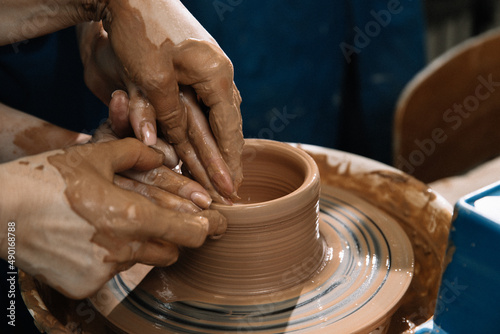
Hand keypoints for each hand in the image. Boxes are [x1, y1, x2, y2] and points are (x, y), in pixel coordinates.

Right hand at [0, 138, 225, 298]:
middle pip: (170, 251)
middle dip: (171, 236)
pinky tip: (85, 238)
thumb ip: (135, 153)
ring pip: (139, 260)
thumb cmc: (45, 180)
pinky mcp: (83, 287)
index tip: (212, 223)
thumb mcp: (93, 156)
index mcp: (132, 217)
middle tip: (155, 218)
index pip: (190, 233)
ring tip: (109, 223)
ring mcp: (103, 272)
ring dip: (136, 244)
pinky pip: (111, 273)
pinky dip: (107, 257)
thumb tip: (162, 155)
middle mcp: (123, 250)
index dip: (206, 228)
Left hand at [77, 0, 242, 199]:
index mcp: (216, 75)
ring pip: (222, 113)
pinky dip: (211, 125)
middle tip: (232, 186)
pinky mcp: (197, 64)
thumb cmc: (141, 31)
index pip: (229, 128)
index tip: (232, 186)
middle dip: (230, 157)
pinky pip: (210, 102)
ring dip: (222, 143)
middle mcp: (220, 72)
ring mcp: (211, 67)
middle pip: (231, 123)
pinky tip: (213, 137)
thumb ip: (167, 115)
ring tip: (225, 168)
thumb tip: (173, 146)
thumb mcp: (152, 79)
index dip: (229, 160)